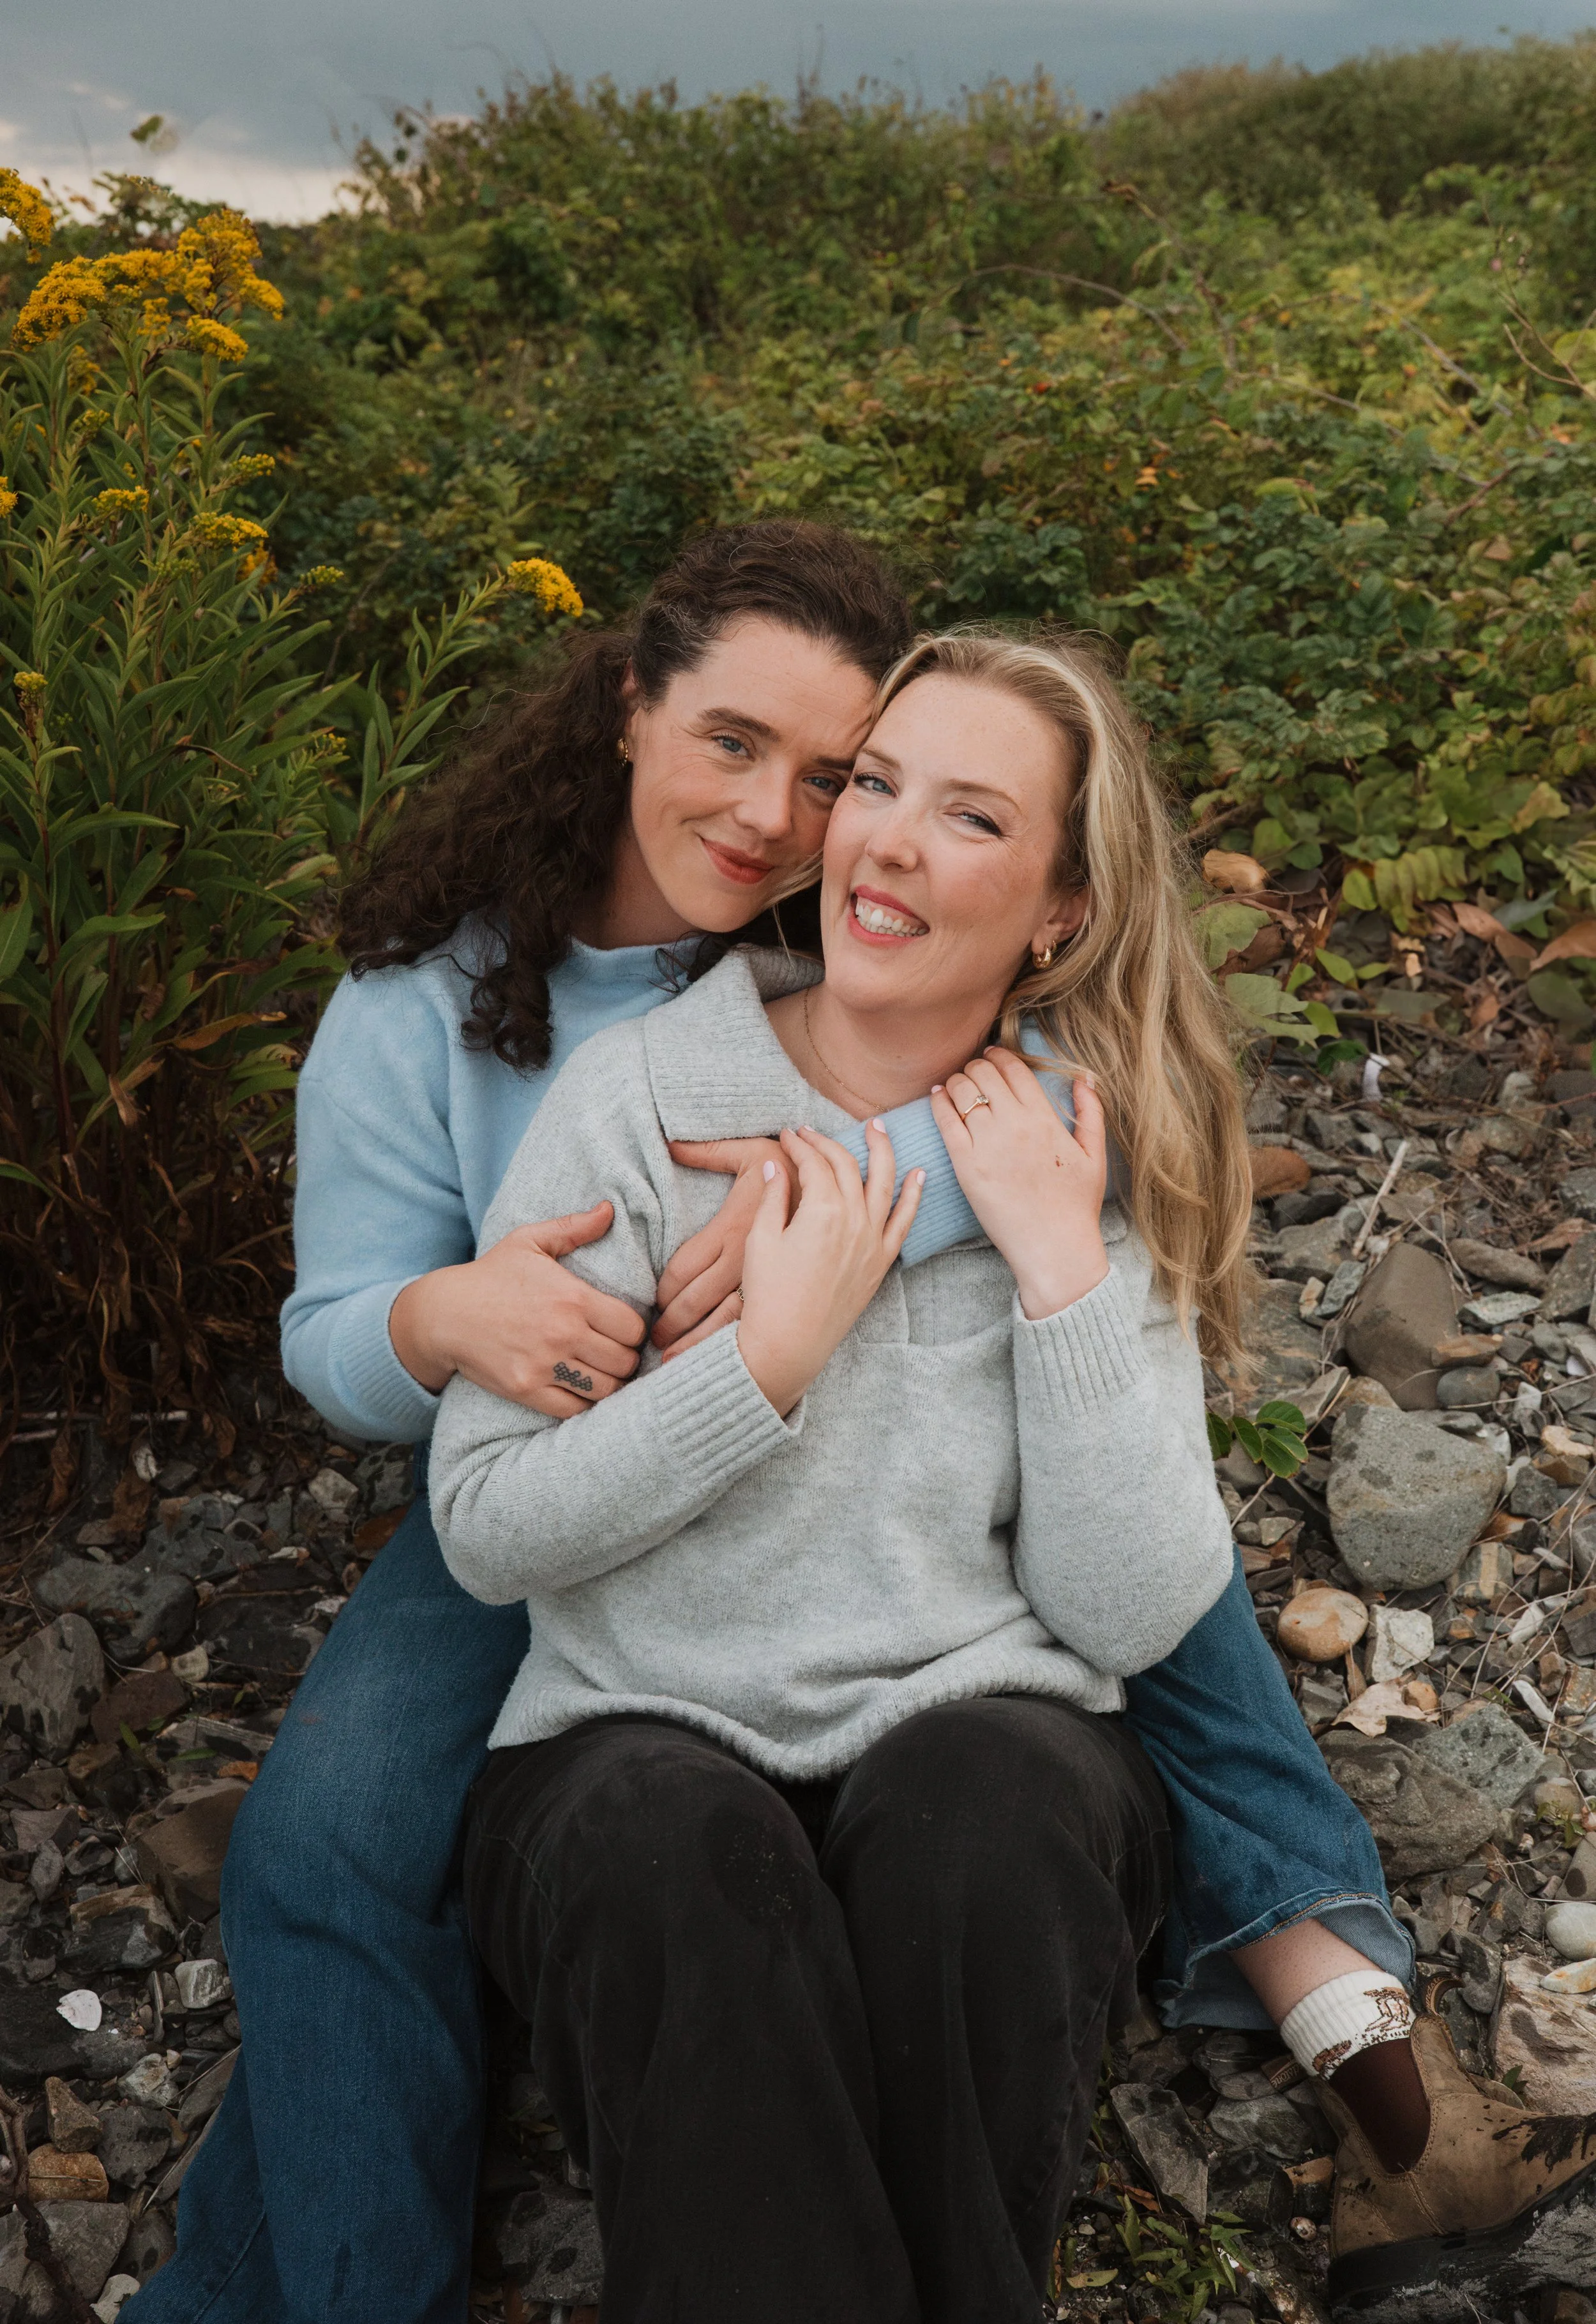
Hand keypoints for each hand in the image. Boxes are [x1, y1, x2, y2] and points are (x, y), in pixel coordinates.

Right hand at [389, 1205, 646, 1417]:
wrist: (443, 1313)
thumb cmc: (490, 1275)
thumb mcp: (529, 1241)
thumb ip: (573, 1227)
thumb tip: (609, 1209)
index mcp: (573, 1298)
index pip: (633, 1328)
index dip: (635, 1332)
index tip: (624, 1331)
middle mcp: (563, 1333)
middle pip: (624, 1362)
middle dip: (626, 1359)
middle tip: (616, 1355)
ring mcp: (544, 1365)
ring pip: (605, 1390)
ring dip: (610, 1384)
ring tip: (603, 1374)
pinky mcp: (526, 1389)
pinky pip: (574, 1409)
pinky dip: (583, 1404)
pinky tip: (580, 1390)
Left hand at [654, 1139, 799, 1358]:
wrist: (849, 1189)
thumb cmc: (792, 1167)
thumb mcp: (750, 1152)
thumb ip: (709, 1151)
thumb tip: (669, 1141)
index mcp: (731, 1230)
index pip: (682, 1270)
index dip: (663, 1292)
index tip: (654, 1303)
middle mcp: (744, 1261)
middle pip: (695, 1304)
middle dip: (672, 1325)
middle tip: (652, 1341)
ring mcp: (768, 1281)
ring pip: (720, 1325)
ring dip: (696, 1345)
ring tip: (673, 1362)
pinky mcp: (788, 1293)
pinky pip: (752, 1328)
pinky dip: (730, 1348)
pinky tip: (718, 1363)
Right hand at [736, 1122, 923, 1416]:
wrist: (789, 1343)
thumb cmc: (769, 1294)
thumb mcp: (760, 1239)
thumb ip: (773, 1197)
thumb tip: (776, 1165)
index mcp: (822, 1211)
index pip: (813, 1163)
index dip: (798, 1144)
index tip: (786, 1136)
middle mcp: (854, 1220)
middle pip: (846, 1166)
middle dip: (827, 1142)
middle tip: (810, 1132)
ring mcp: (872, 1241)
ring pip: (884, 1182)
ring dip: (882, 1150)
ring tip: (877, 1127)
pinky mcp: (881, 1262)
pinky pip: (904, 1222)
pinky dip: (914, 1196)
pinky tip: (919, 1174)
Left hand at [930, 1049, 1108, 1319]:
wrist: (1054, 1247)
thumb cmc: (1076, 1205)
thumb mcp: (1094, 1154)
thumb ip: (1091, 1112)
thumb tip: (1083, 1077)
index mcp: (1044, 1119)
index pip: (1014, 1068)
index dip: (999, 1055)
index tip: (992, 1055)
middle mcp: (1014, 1125)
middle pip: (984, 1074)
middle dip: (976, 1065)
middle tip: (974, 1071)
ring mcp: (987, 1145)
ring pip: (962, 1092)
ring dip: (957, 1080)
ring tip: (956, 1084)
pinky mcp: (966, 1166)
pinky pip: (945, 1121)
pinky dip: (938, 1102)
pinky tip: (937, 1097)